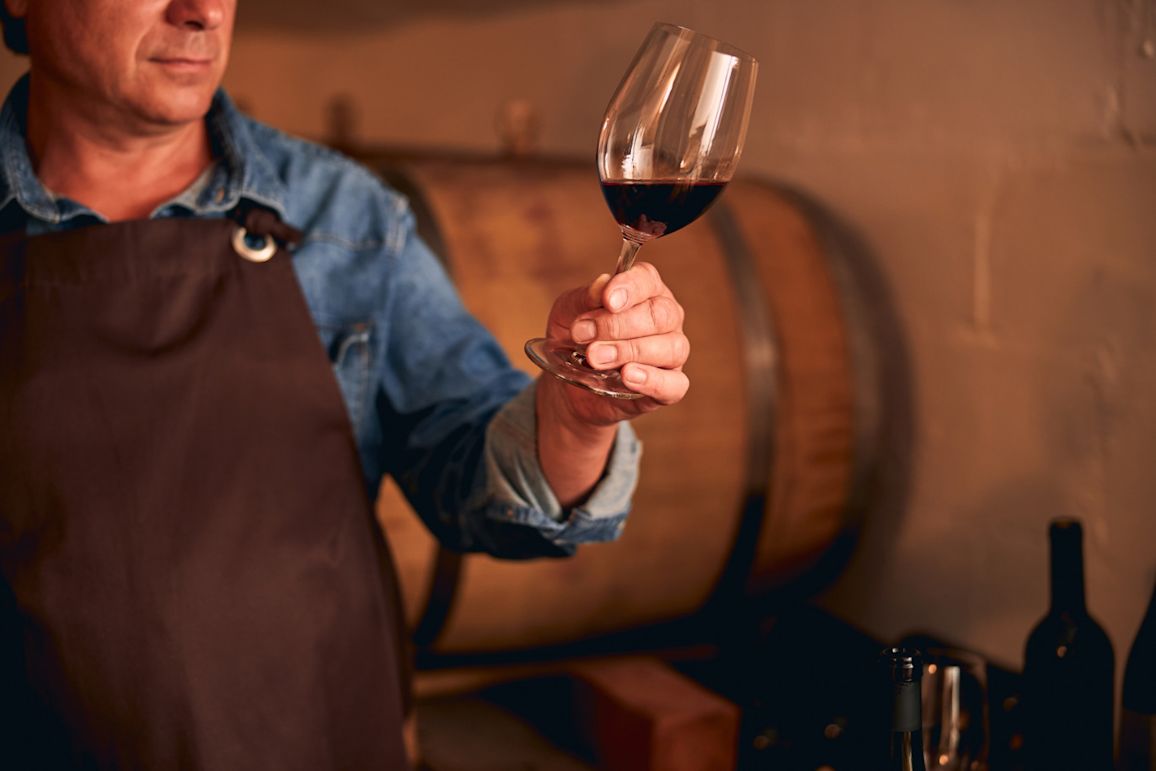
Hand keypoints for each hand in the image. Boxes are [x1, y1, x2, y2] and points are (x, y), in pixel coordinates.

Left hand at [541, 261, 690, 426]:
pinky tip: (627, 376)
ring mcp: (671, 353)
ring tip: (594, 358)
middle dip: (618, 325)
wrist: (569, 383)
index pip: (647, 280)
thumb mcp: (566, 313)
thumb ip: (583, 298)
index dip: (629, 288)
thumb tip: (602, 285)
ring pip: (670, 348)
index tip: (608, 301)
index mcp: (644, 292)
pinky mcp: (670, 386)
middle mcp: (666, 319)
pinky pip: (675, 384)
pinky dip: (652, 380)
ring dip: (628, 352)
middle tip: (583, 335)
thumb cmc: (576, 339)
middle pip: (660, 315)